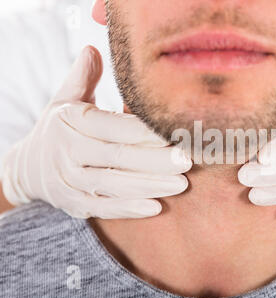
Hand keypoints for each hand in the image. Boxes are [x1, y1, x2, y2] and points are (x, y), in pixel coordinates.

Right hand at [2, 46, 191, 218]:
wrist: (27, 167)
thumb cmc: (59, 128)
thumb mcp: (65, 99)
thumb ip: (83, 77)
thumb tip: (94, 48)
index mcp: (70, 121)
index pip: (112, 126)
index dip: (144, 131)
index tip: (173, 131)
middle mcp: (67, 151)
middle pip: (117, 157)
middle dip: (155, 160)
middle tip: (187, 159)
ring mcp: (69, 181)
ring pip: (113, 185)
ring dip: (149, 185)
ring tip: (181, 183)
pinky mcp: (73, 204)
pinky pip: (104, 208)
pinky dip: (129, 209)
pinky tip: (156, 207)